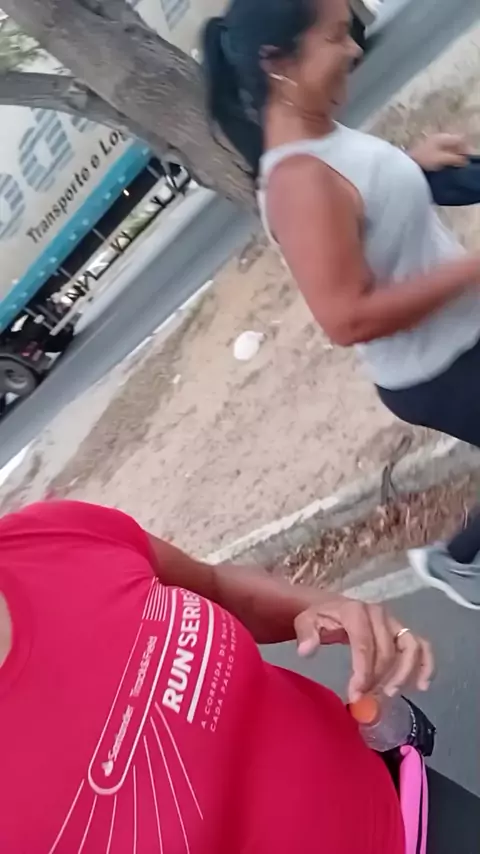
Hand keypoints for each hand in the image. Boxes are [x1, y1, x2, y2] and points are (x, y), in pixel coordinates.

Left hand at [294, 594, 433, 702]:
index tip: (356, 695)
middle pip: (386, 650)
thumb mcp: (307, 622)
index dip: (362, 671)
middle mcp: (379, 614)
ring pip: (410, 647)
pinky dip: (426, 665)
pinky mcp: (403, 631)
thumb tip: (307, 650)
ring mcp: (394, 622)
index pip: (364, 644)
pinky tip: (422, 686)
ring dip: (404, 674)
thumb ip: (306, 634)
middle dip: (378, 679)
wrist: (334, 608)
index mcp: (355, 611)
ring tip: (390, 695)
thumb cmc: (321, 618)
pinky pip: (422, 646)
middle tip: (367, 701)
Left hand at [408, 132, 468, 170]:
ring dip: (451, 154)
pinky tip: (443, 164)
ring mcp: (431, 142)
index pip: (459, 139)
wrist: (405, 164)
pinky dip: (444, 156)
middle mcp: (437, 137)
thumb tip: (463, 161)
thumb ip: (454, 158)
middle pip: (453, 142)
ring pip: (447, 147)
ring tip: (452, 164)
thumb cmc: (424, 159)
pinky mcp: (426, 149)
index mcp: (442, 137)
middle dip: (458, 151)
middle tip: (459, 162)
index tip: (464, 158)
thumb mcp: (442, 159)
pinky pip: (440, 151)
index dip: (464, 148)